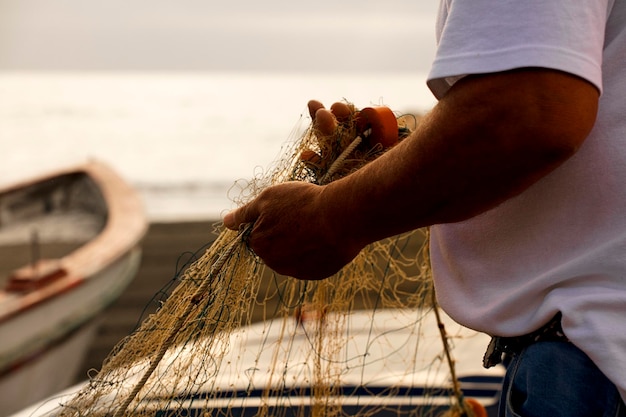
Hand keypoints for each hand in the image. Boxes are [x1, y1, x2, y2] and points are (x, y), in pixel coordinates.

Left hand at [223, 181, 362, 279]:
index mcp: (259, 244)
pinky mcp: (316, 275)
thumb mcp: (268, 199)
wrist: (341, 218)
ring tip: (316, 226)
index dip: (271, 219)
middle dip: (284, 233)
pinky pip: (311, 263)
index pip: (257, 234)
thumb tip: (226, 222)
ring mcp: (296, 271)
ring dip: (300, 244)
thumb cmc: (303, 204)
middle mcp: (274, 263)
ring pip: (293, 255)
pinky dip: (316, 252)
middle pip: (274, 247)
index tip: (286, 210)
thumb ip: (244, 213)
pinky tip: (325, 238)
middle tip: (302, 217)